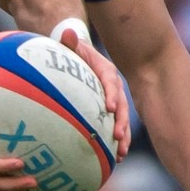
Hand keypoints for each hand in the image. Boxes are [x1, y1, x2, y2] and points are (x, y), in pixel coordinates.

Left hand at [59, 26, 130, 159]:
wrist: (77, 57)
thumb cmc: (71, 52)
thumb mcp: (70, 45)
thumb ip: (69, 42)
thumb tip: (67, 32)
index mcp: (105, 70)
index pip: (111, 82)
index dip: (112, 94)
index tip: (108, 107)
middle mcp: (112, 87)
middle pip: (121, 105)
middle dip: (121, 122)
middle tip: (117, 137)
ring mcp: (112, 100)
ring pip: (121, 120)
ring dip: (122, 137)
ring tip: (121, 154)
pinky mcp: (107, 110)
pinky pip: (114, 126)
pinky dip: (116, 141)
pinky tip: (116, 158)